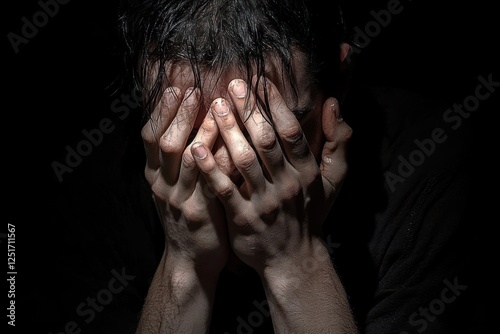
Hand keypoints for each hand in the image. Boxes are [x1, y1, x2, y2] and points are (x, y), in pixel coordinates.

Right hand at [141, 86, 228, 274]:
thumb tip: (190, 120)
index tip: (175, 87)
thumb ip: (178, 158)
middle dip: (179, 114)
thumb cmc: (188, 215)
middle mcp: (161, 184)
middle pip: (164, 142)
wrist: (190, 259)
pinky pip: (209, 181)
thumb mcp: (174, 186)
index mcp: (154, 174)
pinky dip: (219, 160)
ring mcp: (178, 198)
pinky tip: (231, 143)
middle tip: (193, 90)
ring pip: (187, 158)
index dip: (162, 111)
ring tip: (216, 108)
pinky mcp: (199, 212)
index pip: (150, 136)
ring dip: (201, 130)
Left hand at [190, 77, 351, 272]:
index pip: (291, 131)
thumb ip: (338, 141)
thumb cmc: (309, 214)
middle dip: (249, 110)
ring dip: (229, 132)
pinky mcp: (243, 219)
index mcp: (306, 172)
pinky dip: (211, 169)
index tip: (261, 81)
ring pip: (244, 161)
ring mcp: (264, 203)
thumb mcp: (333, 180)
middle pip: (265, 141)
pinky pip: (225, 190)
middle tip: (233, 84)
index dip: (276, 104)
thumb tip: (334, 103)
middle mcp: (287, 185)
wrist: (293, 259)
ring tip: (215, 106)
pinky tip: (197, 148)